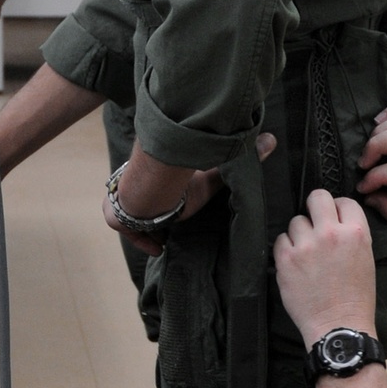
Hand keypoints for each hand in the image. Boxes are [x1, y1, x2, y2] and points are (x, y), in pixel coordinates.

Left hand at [104, 132, 278, 254]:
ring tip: (167, 237)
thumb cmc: (180, 185)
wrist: (150, 194)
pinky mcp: (115, 218)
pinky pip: (127, 230)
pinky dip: (142, 240)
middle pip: (146, 200)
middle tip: (175, 223)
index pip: (162, 184)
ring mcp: (121, 201)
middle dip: (158, 213)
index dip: (170, 196)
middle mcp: (138, 184)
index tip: (181, 207)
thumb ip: (237, 161)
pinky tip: (159, 248)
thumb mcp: (210, 179)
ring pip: (134, 216)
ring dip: (149, 227)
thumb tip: (271, 139)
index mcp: (157, 174)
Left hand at [274, 190, 376, 346]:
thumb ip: (351, 234)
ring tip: (306, 253)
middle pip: (317, 197)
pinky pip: (280, 240)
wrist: (339, 326)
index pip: (344, 201)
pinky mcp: (286, 259)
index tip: (334, 220)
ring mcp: (306, 245)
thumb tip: (334, 218)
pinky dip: (286, 249)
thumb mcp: (366, 258)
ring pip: (296, 221)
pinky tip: (295, 263)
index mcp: (356, 233)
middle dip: (315, 208)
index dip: (338, 210)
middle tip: (315, 223)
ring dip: (299, 234)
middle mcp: (331, 233)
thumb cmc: (356, 297)